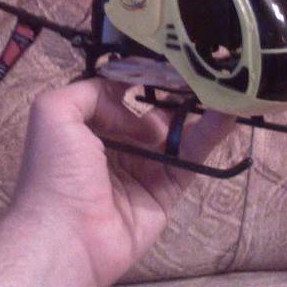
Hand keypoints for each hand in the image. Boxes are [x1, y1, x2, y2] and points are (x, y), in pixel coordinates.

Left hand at [9, 78, 235, 286]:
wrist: (68, 237)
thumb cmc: (56, 171)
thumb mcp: (54, 112)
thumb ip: (91, 90)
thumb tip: (133, 102)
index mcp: (88, 126)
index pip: (122, 92)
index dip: (145, 74)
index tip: (171, 50)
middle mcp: (118, 145)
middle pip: (155, 111)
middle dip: (179, 89)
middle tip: (209, 61)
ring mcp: (145, 168)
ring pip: (180, 131)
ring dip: (203, 106)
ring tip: (229, 78)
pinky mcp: (168, 191)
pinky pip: (194, 158)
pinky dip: (213, 133)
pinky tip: (232, 108)